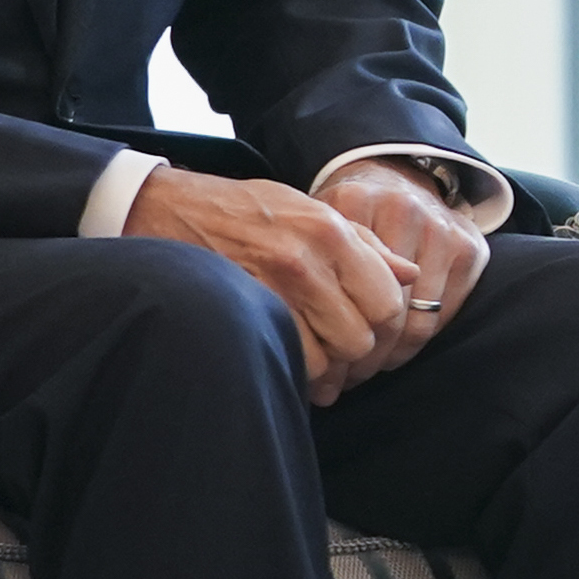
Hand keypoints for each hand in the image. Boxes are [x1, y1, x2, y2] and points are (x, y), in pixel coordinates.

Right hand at [128, 165, 473, 401]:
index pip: (388, 302)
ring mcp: (271, 287)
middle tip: (343, 358)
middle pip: (360, 337)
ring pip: (327, 359)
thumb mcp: (310, 209)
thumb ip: (365, 244)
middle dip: (355, 356)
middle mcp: (307, 259)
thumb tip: (410, 274)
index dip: (386, 331)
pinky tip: (289, 362)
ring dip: (325, 372)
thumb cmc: (245, 210)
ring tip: (317, 366)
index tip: (374, 338)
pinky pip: (287, 360)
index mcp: (332, 232)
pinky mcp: (240, 308)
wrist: (168, 207)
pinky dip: (294, 372)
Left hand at [321, 158, 487, 359]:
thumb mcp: (319, 230)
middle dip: (364, 356)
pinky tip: (399, 349)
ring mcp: (442, 229)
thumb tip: (303, 332)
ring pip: (419, 320)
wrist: (399, 180)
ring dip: (394, 355)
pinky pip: (446, 314)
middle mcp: (404, 211)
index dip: (332, 334)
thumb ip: (312, 266)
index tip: (322, 364)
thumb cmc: (348, 220)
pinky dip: (422, 339)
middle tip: (346, 378)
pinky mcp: (471, 248)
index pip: (344, 286)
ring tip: (371, 368)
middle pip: (384, 310)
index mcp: (357, 202)